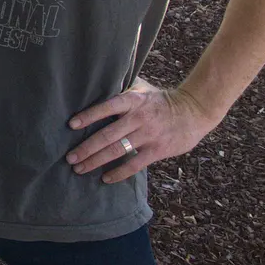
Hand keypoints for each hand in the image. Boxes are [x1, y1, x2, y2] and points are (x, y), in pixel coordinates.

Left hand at [66, 77, 221, 183]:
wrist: (194, 111)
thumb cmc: (161, 100)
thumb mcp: (142, 89)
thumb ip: (122, 91)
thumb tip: (95, 86)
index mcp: (133, 100)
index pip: (106, 107)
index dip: (88, 116)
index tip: (70, 125)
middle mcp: (139, 117)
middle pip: (107, 135)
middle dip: (86, 148)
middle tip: (69, 157)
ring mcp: (148, 135)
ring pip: (117, 150)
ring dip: (96, 161)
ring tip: (79, 168)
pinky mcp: (157, 150)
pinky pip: (134, 164)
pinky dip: (118, 172)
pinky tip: (105, 178)